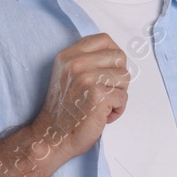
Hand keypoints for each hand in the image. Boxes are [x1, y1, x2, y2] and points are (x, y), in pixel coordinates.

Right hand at [32, 34, 128, 159]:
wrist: (51, 137)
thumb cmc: (65, 110)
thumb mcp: (68, 75)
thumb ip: (88, 62)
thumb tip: (118, 58)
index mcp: (68, 55)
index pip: (104, 39)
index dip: (113, 55)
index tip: (109, 72)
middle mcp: (76, 63)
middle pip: (119, 57)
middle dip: (119, 77)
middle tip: (106, 92)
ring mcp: (87, 78)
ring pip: (125, 78)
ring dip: (118, 95)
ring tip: (102, 105)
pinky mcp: (98, 95)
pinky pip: (123, 97)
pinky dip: (118, 110)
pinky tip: (102, 116)